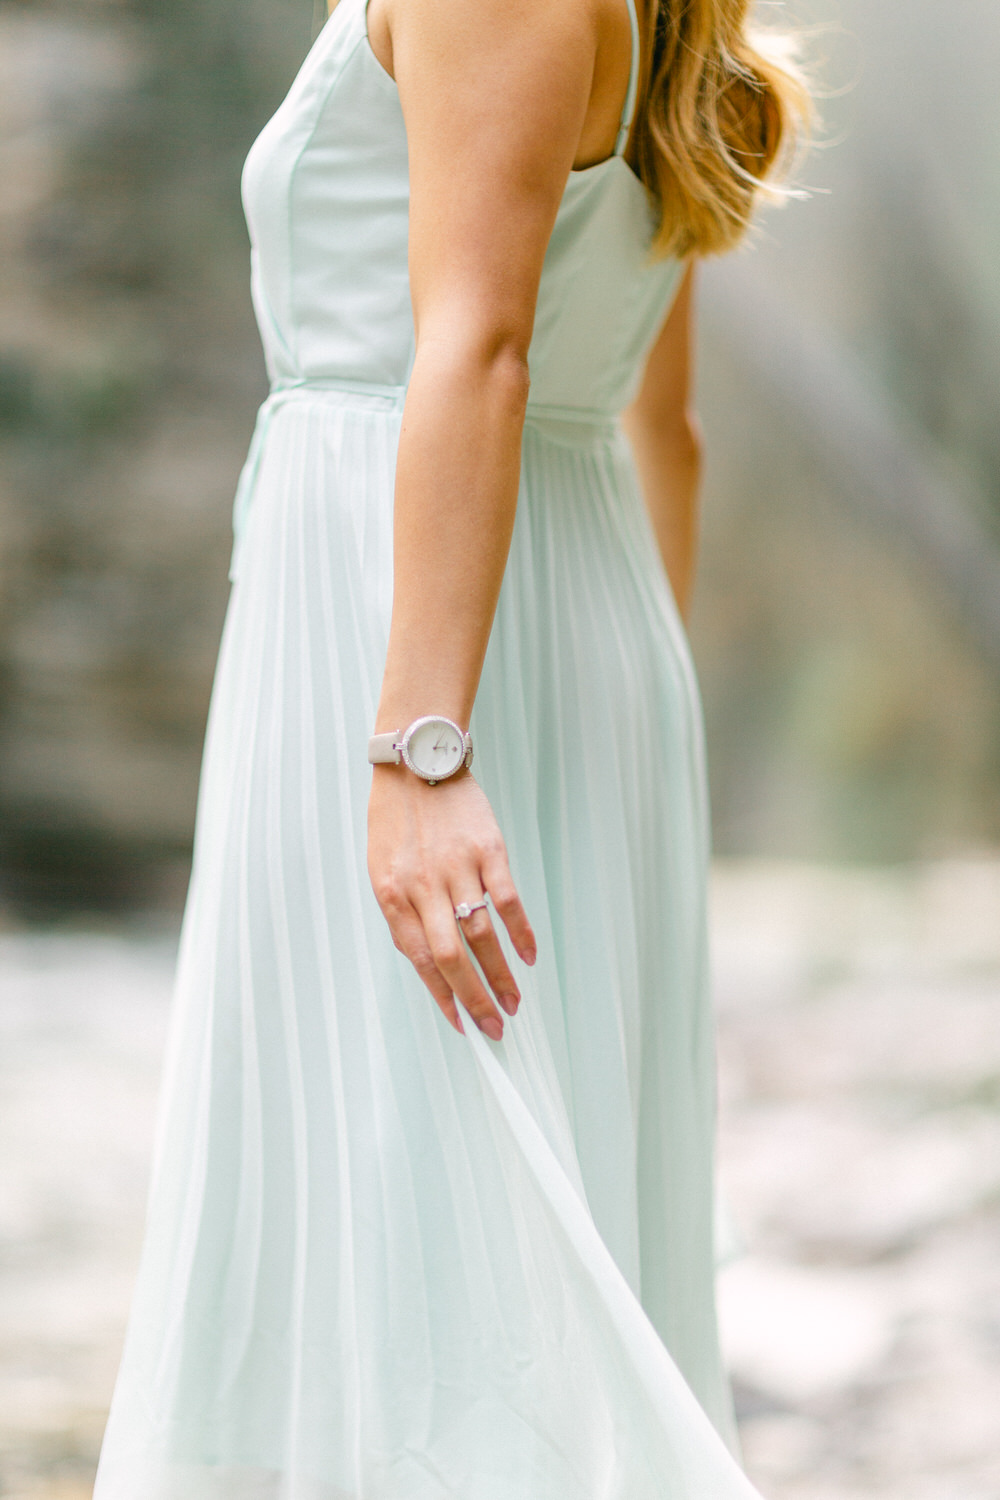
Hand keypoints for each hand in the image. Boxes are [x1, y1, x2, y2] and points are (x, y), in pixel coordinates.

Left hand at [367, 766, 535, 1038]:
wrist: (415, 759)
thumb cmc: (396, 818)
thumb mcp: (382, 868)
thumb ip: (402, 912)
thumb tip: (428, 960)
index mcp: (393, 895)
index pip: (421, 960)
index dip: (443, 998)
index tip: (462, 1025)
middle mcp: (424, 886)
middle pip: (453, 957)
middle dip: (475, 1000)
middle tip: (495, 1028)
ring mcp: (458, 867)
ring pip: (483, 935)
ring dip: (500, 975)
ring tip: (514, 1003)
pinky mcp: (488, 849)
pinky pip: (508, 900)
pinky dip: (521, 932)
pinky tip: (529, 957)